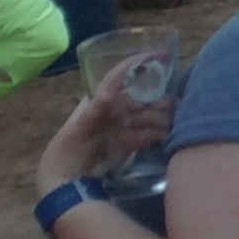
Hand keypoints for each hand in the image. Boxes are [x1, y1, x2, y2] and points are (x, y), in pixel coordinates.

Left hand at [35, 65, 170, 191]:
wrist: (65, 183)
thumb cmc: (67, 152)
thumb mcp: (77, 130)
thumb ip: (94, 112)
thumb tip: (109, 93)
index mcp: (100, 100)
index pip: (121, 76)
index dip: (139, 63)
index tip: (162, 56)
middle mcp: (113, 109)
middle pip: (140, 96)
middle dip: (156, 98)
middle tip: (172, 105)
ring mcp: (122, 126)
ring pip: (147, 114)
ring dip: (159, 118)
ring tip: (169, 124)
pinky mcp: (129, 143)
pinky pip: (147, 133)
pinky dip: (156, 134)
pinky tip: (164, 136)